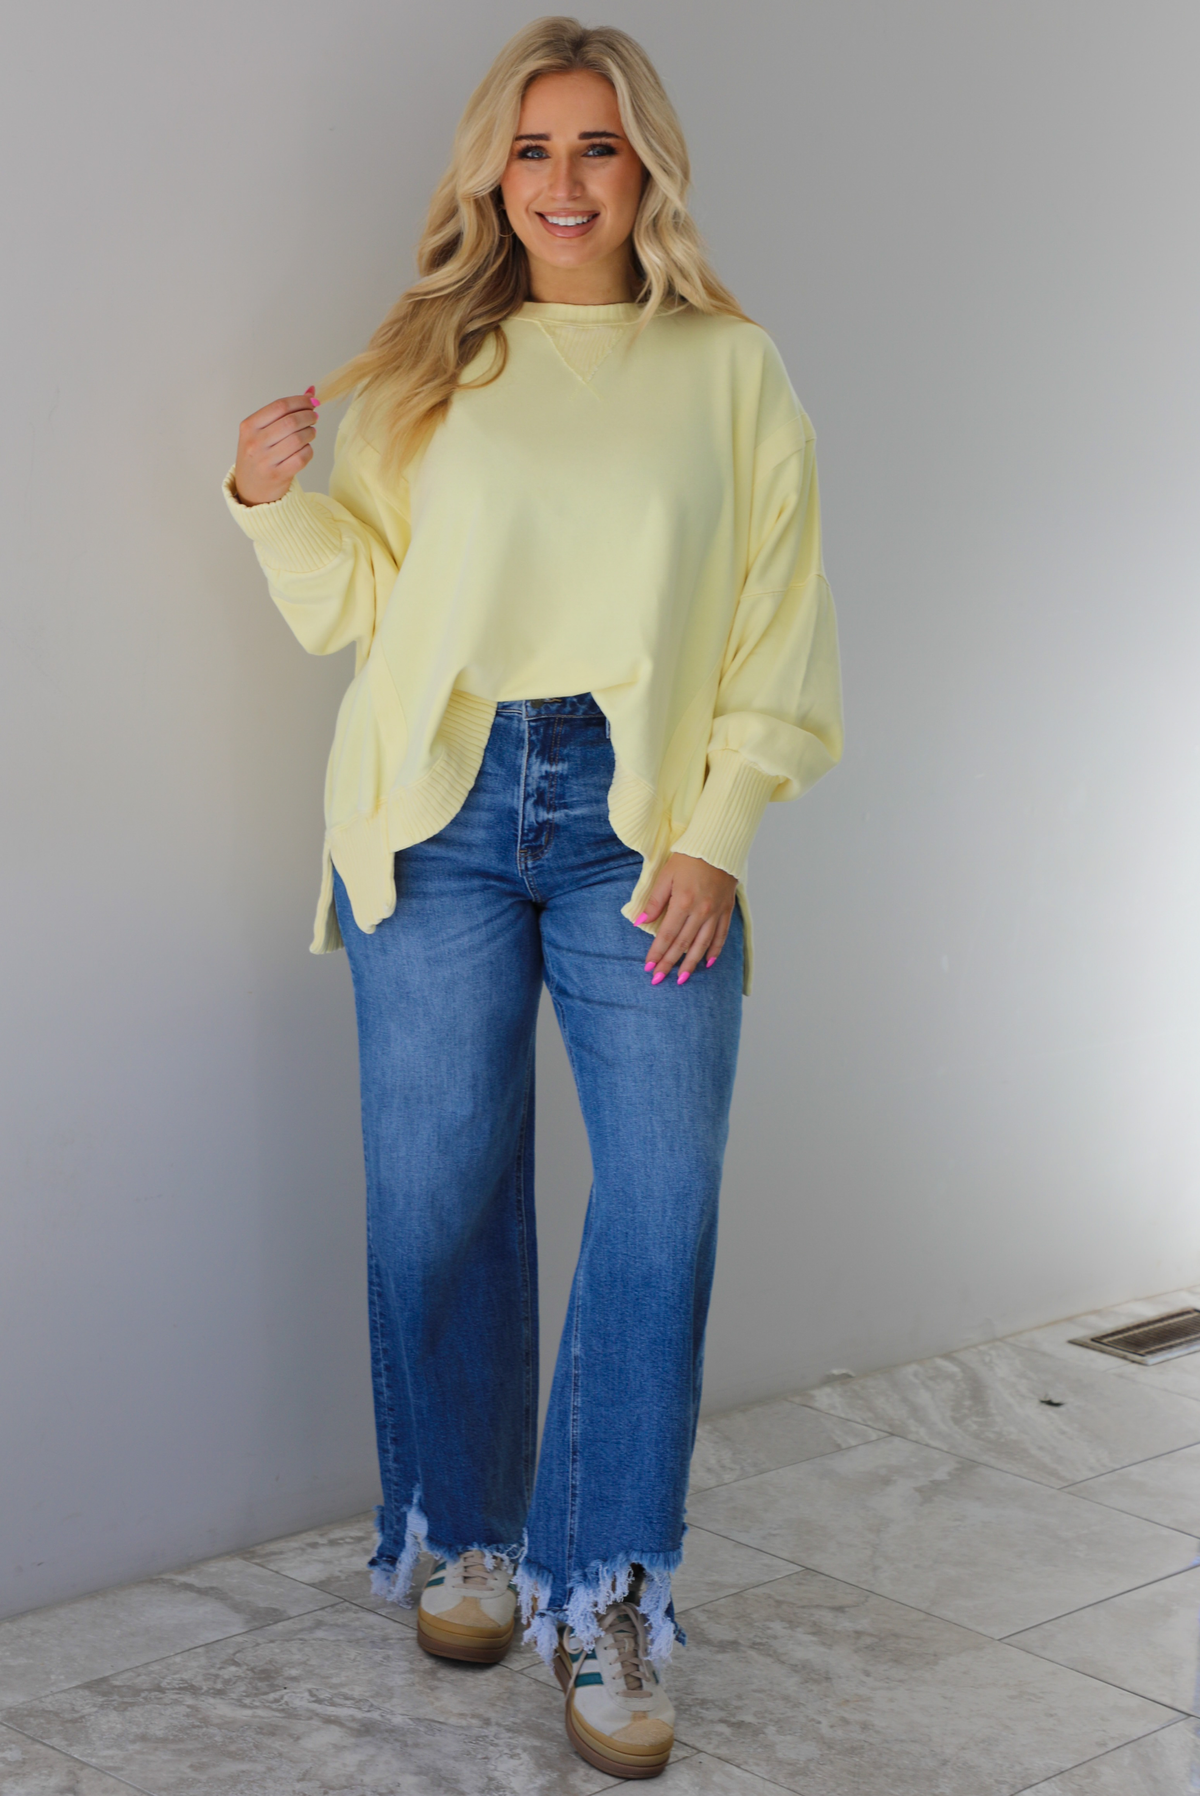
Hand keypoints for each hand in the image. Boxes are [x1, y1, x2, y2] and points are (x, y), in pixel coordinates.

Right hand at [233, 387, 319, 504]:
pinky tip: (306, 448)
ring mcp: (265, 460)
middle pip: (291, 422)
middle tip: (314, 417)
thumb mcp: (261, 431)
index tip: (312, 401)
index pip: (280, 406)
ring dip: (310, 433)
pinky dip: (309, 450)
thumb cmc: (258, 455)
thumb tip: (311, 391)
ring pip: (298, 439)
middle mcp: (255, 442)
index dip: (300, 401)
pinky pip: (302, 457)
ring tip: (311, 432)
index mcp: (249, 426)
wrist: (250, 490)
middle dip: (308, 416)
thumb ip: (283, 412)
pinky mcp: (278, 475)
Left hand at [635, 853, 737, 986]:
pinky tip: (708, 963)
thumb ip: (655, 902)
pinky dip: (714, 951)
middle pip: (682, 944)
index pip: (666, 935)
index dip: (657, 953)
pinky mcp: (726, 910)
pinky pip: (721, 936)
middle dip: (669, 964)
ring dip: (691, 964)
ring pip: (702, 945)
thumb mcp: (666, 876)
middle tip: (658, 979)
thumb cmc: (688, 859)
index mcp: (683, 903)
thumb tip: (640, 922)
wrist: (717, 847)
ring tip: (682, 979)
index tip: (648, 967)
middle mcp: (700, 912)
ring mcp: (715, 913)